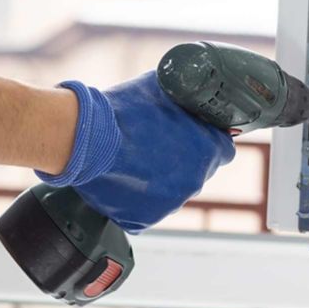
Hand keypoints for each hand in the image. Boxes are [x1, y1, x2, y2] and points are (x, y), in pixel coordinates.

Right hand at [35, 72, 235, 232]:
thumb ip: (185, 96)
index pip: (223, 150)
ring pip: (172, 191)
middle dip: (182, 161)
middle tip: (155, 146)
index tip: (194, 138)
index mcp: (207, 149)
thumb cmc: (123, 110)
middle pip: (198, 172)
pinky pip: (147, 208)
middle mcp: (195, 181)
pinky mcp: (144, 219)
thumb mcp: (163, 88)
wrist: (85, 137)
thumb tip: (190, 91)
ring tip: (133, 160)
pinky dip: (137, 198)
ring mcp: (170, 203)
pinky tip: (122, 178)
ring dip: (160, 180)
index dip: (208, 142)